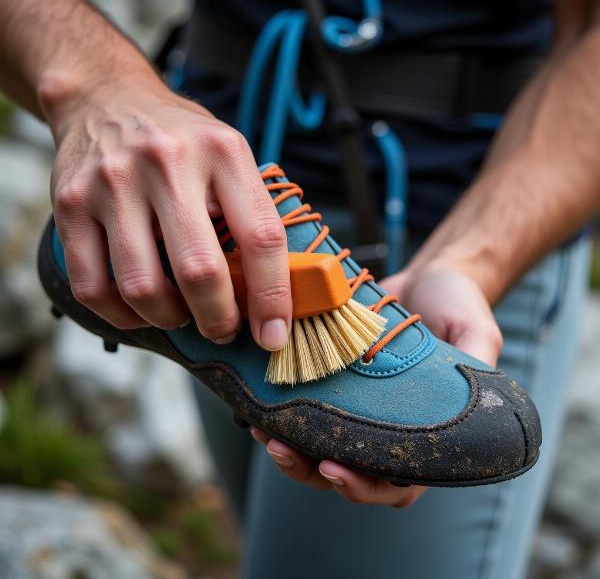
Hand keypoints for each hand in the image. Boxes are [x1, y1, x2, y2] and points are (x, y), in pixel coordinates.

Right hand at [47, 77, 291, 350]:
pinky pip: (93, 288)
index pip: (261, 238)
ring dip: (171, 319)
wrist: (105, 99)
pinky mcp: (69, 203)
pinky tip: (142, 309)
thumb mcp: (229, 157)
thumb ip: (251, 214)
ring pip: (143, 288)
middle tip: (225, 329)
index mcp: (222, 151)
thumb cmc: (181, 141)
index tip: (274, 334)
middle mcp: (167, 162)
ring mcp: (112, 183)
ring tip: (183, 314)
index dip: (273, 298)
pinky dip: (123, 316)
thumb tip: (272, 296)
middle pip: (201, 271)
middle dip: (219, 319)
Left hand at [251, 260, 502, 505]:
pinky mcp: (334, 383)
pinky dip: (283, 412)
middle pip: (345, 472)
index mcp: (426, 434)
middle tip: (283, 448)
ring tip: (265, 431)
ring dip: (289, 448)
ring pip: (318, 447)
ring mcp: (357, 407)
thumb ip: (478, 365)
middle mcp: (386, 428)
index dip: (363, 487)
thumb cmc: (458, 304)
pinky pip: (306, 408)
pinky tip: (260, 404)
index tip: (334, 469)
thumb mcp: (478, 333)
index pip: (394, 484)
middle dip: (310, 469)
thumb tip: (479, 399)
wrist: (427, 277)